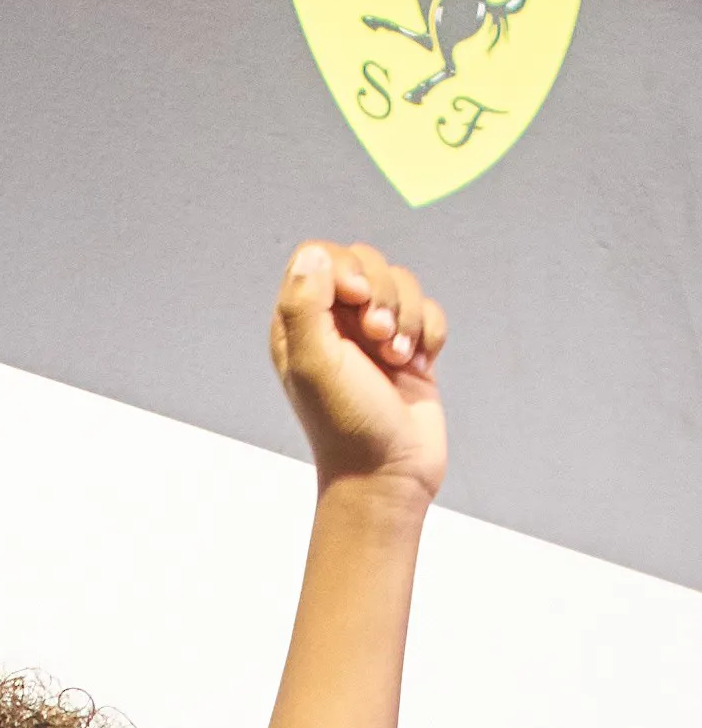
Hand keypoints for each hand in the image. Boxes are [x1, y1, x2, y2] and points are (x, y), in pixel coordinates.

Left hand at [273, 238, 445, 496]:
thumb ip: (306, 305)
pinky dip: (429, 332)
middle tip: (377, 338)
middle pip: (365, 262)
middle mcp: (332, 325)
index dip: (344, 267)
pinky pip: (429, 310)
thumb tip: (312, 255)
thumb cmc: (346, 423)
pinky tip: (418, 364)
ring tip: (396, 359)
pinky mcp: (408, 347)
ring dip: (407, 317)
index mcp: (298, 326)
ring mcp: (372, 336)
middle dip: (383, 294)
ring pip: (402, 283)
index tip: (355, 300)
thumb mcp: (315, 362)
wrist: (387, 473)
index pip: (318, 257)